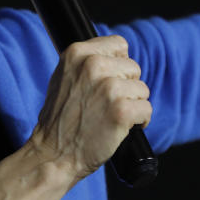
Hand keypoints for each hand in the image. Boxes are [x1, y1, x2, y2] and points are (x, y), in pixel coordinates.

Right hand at [29, 35, 151, 181]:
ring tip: (112, 116)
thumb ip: (86, 62)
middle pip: (133, 67)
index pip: (119, 45)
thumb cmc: (59, 119)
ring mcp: (109, 87)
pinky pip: (146, 109)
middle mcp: (93, 65)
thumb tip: (115, 56)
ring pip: (142, 89)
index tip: (112, 80)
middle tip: (108, 103)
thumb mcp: (63, 77)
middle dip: (126, 86)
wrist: (53, 154)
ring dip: (132, 104)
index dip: (119, 64)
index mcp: (77, 52)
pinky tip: (123, 127)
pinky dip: (140, 121)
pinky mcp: (121, 110)